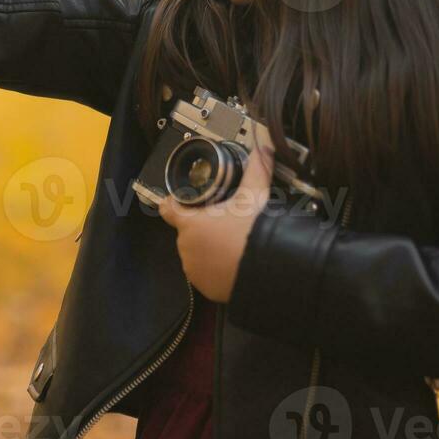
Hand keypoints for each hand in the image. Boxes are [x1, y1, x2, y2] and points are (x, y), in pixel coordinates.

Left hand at [157, 142, 275, 302]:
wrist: (270, 271)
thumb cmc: (254, 233)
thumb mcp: (254, 196)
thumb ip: (256, 169)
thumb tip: (263, 149)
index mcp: (190, 224)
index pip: (168, 209)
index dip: (175, 203)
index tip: (184, 201)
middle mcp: (186, 248)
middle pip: (188, 231)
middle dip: (203, 227)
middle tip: (225, 223)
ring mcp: (194, 271)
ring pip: (197, 253)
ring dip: (209, 248)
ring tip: (232, 244)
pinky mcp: (206, 289)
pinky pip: (206, 274)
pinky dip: (216, 268)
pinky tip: (234, 262)